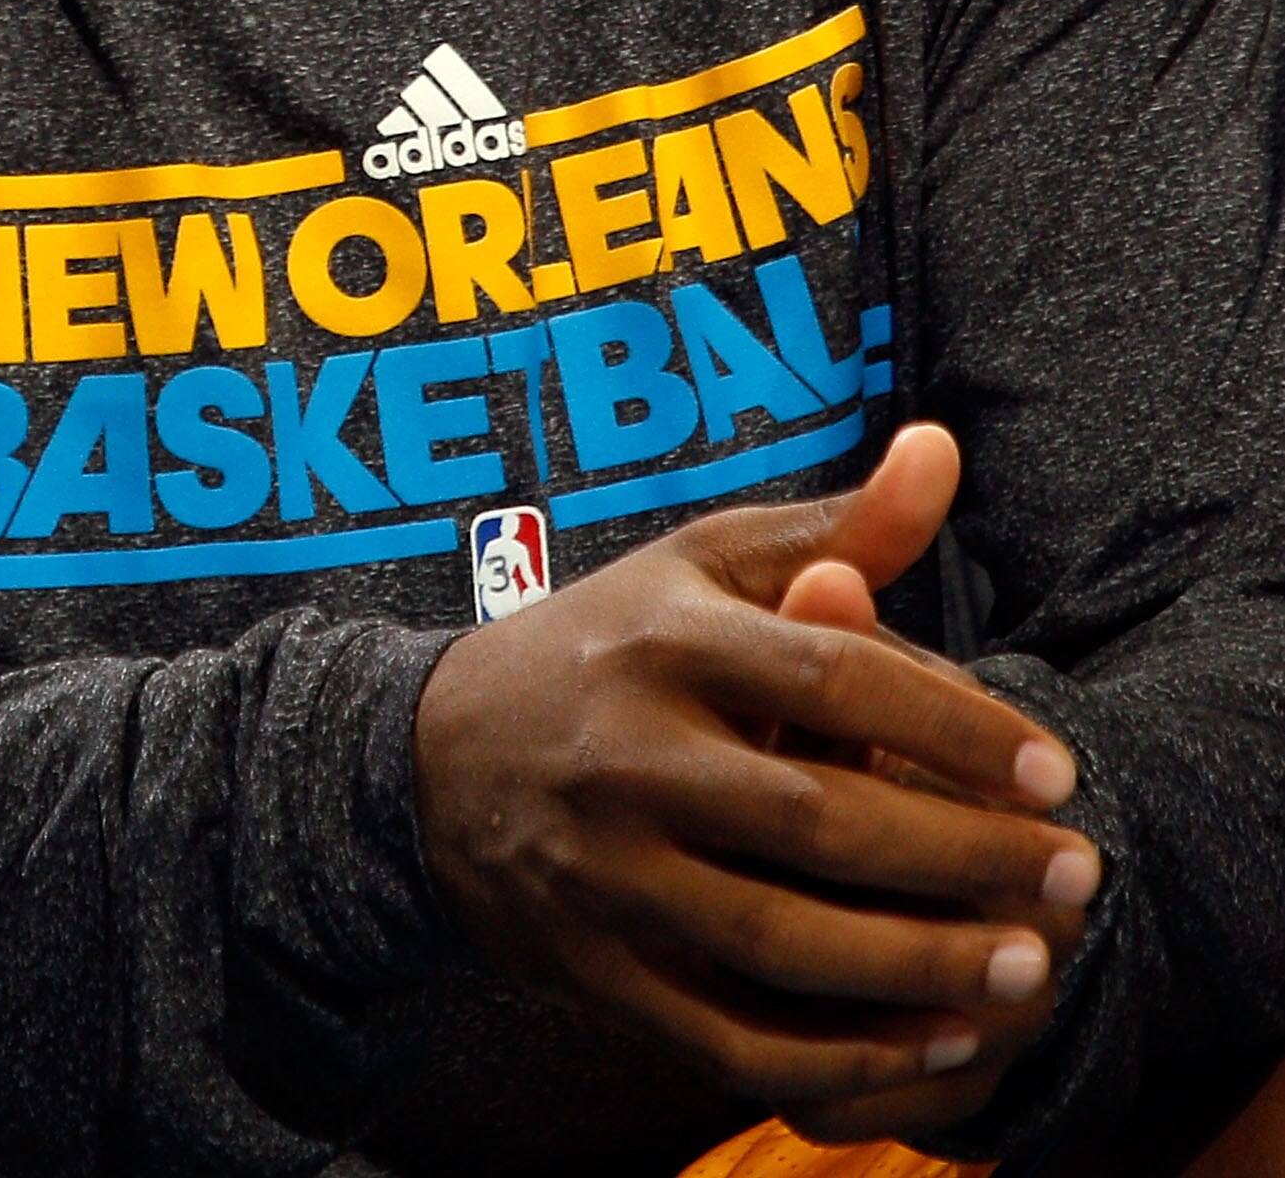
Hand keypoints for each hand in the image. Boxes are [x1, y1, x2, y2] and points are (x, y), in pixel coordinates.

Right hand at [414, 426, 1097, 1148]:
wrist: (427, 756)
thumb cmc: (606, 645)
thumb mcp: (701, 566)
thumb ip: (836, 527)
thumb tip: (942, 448)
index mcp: (667, 639)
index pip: (833, 678)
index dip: (955, 725)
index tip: (1056, 769)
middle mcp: (630, 752)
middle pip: (819, 820)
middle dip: (963, 857)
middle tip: (1076, 875)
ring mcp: (605, 868)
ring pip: (780, 941)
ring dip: (918, 966)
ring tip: (1028, 968)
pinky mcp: (591, 965)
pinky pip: (726, 1033)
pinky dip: (836, 1056)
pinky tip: (929, 1042)